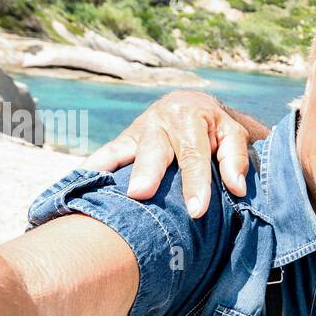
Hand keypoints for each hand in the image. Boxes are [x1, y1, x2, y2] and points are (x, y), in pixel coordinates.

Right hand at [83, 90, 262, 216]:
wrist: (192, 104)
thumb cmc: (216, 128)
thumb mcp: (234, 135)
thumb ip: (236, 159)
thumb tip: (237, 188)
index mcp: (191, 117)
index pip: (194, 155)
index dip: (195, 184)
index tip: (196, 210)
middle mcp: (161, 120)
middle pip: (154, 149)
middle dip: (147, 172)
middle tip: (140, 193)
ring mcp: (139, 130)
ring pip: (123, 149)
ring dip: (109, 168)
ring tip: (94, 188)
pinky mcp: (124, 140)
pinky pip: (106, 153)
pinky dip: (92, 167)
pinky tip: (78, 182)